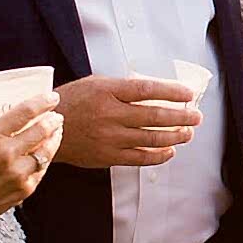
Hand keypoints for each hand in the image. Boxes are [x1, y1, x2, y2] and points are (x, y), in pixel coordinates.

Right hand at [0, 94, 62, 229]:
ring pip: (46, 151)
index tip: (52, 97)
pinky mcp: (24, 189)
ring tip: (56, 133)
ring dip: (53, 140)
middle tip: (56, 117)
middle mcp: (7, 153)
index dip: (43, 102)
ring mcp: (18, 173)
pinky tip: (45, 154)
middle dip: (53, 121)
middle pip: (42, 131)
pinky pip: (41, 170)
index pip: (25, 113)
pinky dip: (45, 160)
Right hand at [53, 74, 201, 167]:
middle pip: (155, 116)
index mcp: (107, 91)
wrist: (46, 128)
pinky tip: (170, 151)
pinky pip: (140, 158)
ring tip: (188, 133)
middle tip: (197, 117)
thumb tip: (157, 91)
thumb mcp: (96, 84)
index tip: (188, 94)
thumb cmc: (73, 102)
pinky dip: (159, 155)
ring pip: (152, 138)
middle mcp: (110, 114)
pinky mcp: (107, 156)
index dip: (172, 92)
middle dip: (181, 117)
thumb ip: (123, 88)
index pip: (147, 90)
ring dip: (175, 136)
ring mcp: (109, 137)